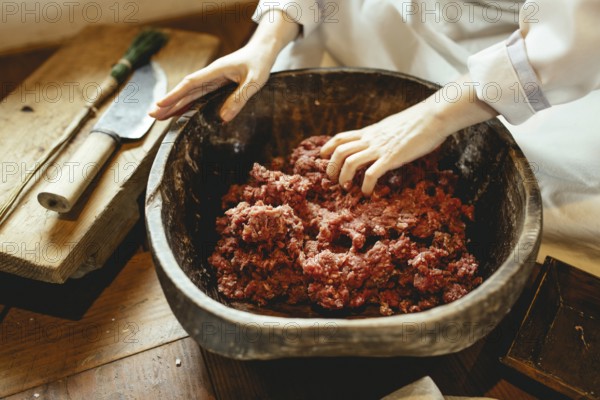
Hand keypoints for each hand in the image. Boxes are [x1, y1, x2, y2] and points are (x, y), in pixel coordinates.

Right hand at [149, 9, 298, 121]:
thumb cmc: (260, 62)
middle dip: (168, 102)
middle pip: (185, 90)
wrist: (263, 50)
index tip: (160, 104)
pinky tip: (179, 112)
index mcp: (216, 71)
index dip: (175, 95)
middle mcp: (211, 75)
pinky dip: (187, 104)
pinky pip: (199, 96)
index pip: (190, 84)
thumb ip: (240, 98)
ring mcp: (212, 80)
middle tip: (152, 115)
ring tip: (159, 116)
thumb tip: (223, 118)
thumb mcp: (255, 81)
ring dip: (174, 104)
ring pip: (190, 94)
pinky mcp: (217, 84)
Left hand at [321, 74, 498, 194]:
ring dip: (344, 177)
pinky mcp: (391, 158)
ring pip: (350, 162)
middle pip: (340, 151)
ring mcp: (380, 148)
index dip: (328, 147)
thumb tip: (383, 140)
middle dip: (331, 166)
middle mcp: (371, 139)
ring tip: (345, 187)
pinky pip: (371, 174)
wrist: (434, 117)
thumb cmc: (420, 121)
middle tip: (332, 179)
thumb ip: (384, 134)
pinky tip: (367, 193)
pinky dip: (365, 185)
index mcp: (371, 131)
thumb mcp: (394, 126)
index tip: (322, 156)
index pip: (342, 137)